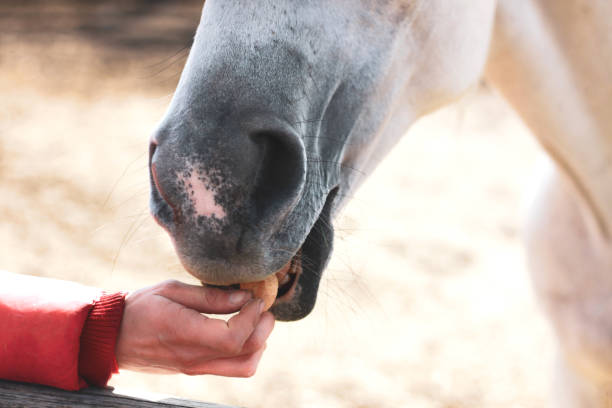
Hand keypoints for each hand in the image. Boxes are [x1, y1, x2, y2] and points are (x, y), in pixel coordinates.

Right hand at [115, 280, 274, 376]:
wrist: (111, 337)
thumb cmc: (138, 307)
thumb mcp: (170, 290)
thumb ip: (209, 296)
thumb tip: (243, 297)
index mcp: (185, 333)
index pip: (233, 338)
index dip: (252, 318)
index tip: (255, 299)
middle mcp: (193, 357)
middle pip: (246, 354)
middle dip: (263, 328)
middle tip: (262, 307)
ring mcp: (195, 367)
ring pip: (244, 367)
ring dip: (259, 343)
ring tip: (254, 320)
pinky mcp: (195, 369)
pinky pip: (232, 368)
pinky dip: (246, 351)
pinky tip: (241, 330)